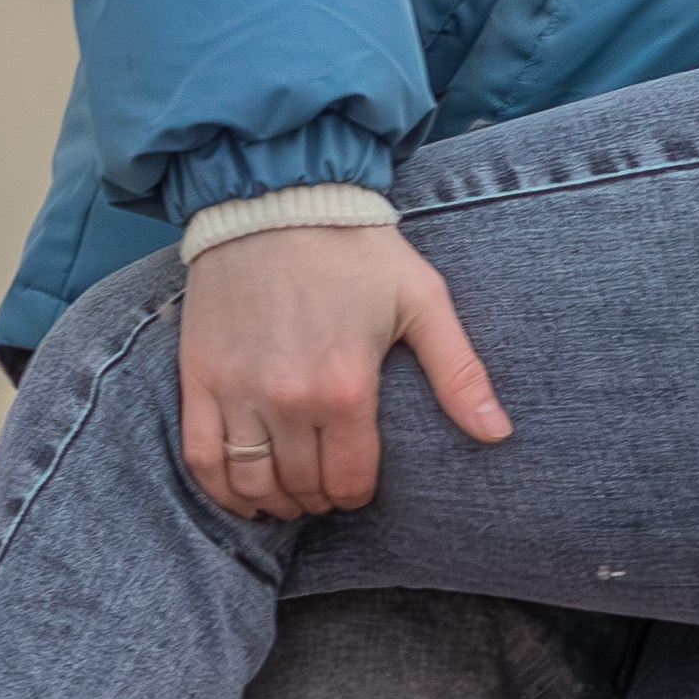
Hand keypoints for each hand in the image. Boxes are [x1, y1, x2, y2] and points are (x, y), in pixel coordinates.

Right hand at [180, 225, 511, 521]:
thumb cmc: (357, 248)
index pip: (352, 481)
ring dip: (274, 500)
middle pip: (304, 487)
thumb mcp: (422, 300)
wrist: (279, 198)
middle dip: (321, 498)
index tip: (360, 486)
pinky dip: (220, 489)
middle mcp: (288, 398)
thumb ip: (460, 373)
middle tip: (328, 487)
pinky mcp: (200, 378)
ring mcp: (238, 391)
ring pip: (252, 482)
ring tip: (291, 493)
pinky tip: (241, 491)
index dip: (359, 495)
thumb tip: (498, 433)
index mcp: (346, 386)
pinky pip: (201, 460)